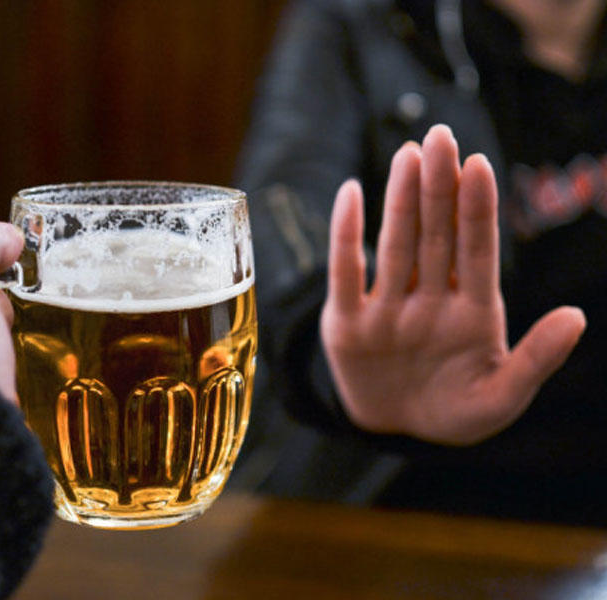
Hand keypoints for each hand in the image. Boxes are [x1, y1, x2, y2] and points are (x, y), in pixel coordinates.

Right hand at [320, 124, 585, 444]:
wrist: (399, 430)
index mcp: (472, 312)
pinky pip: (344, 273)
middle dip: (438, 188)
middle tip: (439, 138)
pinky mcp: (346, 323)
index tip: (479, 166)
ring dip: (400, 201)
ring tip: (407, 155)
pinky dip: (345, 235)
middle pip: (434, 236)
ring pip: (394, 246)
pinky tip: (350, 193)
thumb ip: (536, 360)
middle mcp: (428, 300)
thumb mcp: (500, 398)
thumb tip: (577, 316)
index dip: (477, 210)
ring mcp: (386, 308)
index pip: (476, 251)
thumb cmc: (456, 412)